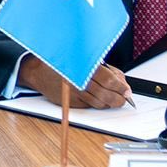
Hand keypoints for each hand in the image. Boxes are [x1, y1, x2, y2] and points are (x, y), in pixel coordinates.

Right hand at [18, 55, 132, 108]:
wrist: (40, 72)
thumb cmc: (64, 63)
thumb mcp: (84, 59)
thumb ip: (104, 69)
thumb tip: (122, 83)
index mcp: (82, 66)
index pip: (108, 80)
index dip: (120, 87)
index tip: (127, 90)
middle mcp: (77, 80)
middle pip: (105, 94)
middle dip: (119, 98)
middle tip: (124, 97)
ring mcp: (74, 93)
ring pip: (99, 103)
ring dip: (110, 103)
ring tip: (115, 99)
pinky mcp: (71, 102)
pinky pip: (91, 106)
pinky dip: (99, 104)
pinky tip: (101, 99)